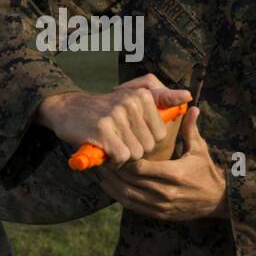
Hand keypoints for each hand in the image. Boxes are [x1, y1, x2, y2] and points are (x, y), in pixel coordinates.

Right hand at [36, 73, 191, 165]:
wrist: (67, 109)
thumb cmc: (104, 109)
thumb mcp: (133, 99)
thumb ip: (162, 98)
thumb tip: (188, 96)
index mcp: (142, 95)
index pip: (159, 134)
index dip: (145, 140)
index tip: (129, 133)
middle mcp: (131, 102)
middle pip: (148, 146)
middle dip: (134, 149)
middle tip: (117, 140)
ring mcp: (116, 115)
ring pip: (135, 153)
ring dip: (122, 156)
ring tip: (110, 144)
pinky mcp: (103, 130)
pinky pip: (122, 157)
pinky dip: (113, 159)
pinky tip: (104, 150)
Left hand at [98, 107, 226, 220]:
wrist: (216, 201)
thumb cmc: (206, 172)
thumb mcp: (200, 150)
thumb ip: (191, 130)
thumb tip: (192, 107)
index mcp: (174, 173)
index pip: (141, 167)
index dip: (125, 159)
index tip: (115, 148)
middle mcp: (166, 192)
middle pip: (131, 181)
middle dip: (114, 170)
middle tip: (102, 158)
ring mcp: (161, 205)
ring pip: (128, 195)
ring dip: (112, 184)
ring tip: (101, 171)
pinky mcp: (158, 214)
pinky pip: (133, 206)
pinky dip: (118, 196)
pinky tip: (110, 186)